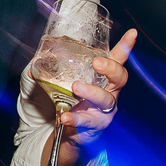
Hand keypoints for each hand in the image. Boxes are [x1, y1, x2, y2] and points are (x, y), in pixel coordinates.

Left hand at [61, 28, 136, 145]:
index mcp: (104, 78)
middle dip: (111, 68)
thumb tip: (33, 68)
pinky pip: (88, 121)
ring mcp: (105, 110)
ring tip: (76, 87)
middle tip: (97, 62)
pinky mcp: (96, 125)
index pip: (118, 59)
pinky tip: (65, 117)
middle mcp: (109, 92)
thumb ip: (50, 74)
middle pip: (119, 78)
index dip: (125, 46)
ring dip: (91, 92)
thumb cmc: (71, 102)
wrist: (71, 132)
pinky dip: (76, 118)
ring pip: (105, 100)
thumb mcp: (63, 84)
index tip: (132, 33)